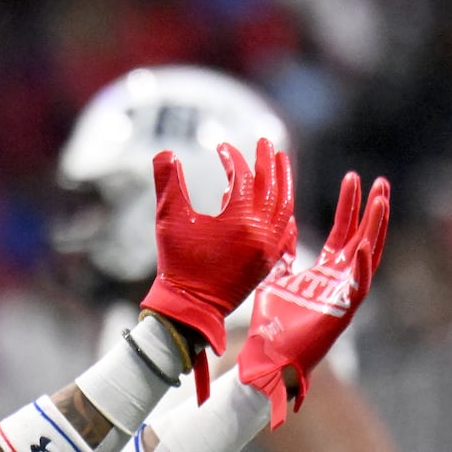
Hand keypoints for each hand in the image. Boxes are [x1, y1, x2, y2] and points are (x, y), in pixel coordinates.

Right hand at [141, 138, 294, 402]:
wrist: (190, 308)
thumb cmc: (178, 264)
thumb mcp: (168, 220)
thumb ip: (167, 183)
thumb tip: (165, 152)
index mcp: (241, 221)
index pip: (244, 178)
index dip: (233, 159)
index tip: (222, 147)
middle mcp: (262, 233)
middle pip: (274, 188)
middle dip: (269, 163)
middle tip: (266, 143)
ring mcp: (269, 249)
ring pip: (285, 207)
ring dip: (284, 183)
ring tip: (281, 164)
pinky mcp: (268, 262)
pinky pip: (286, 230)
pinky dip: (284, 211)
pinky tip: (281, 203)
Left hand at [239, 173, 389, 427]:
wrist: (265, 354)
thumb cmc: (271, 322)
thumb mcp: (275, 276)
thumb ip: (283, 253)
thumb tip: (284, 225)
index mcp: (325, 271)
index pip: (342, 231)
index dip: (349, 205)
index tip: (353, 177)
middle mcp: (340, 280)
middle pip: (362, 237)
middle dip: (372, 209)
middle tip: (381, 181)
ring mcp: (344, 295)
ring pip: (369, 256)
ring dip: (376, 229)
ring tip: (382, 201)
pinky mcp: (342, 312)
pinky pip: (358, 287)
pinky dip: (363, 267)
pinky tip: (366, 246)